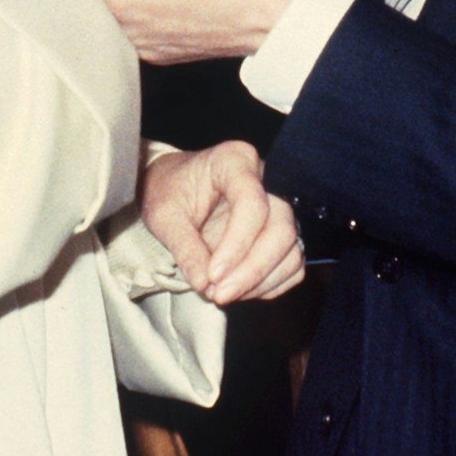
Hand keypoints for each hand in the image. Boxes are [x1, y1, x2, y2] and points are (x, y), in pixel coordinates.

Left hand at [142, 142, 304, 304]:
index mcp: (235, 161)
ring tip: (223, 294)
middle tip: (218, 294)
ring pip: (291, 249)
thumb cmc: (168, 192)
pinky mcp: (279, 232)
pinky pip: (292, 264)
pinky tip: (239, 290)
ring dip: (261, 281)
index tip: (211, 275)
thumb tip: (204, 284)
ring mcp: (277, 206)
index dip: (236, 245)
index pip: (252, 203)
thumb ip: (184, 247)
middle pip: (280, 229)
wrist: (172, 189)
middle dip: (252, 269)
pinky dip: (269, 284)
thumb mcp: (163, 215)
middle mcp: (265, 179)